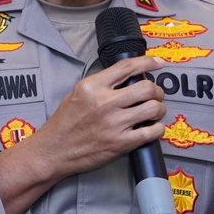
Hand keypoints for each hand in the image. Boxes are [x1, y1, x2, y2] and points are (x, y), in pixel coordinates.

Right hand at [38, 55, 166, 175]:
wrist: (54, 151)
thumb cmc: (65, 123)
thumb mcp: (77, 93)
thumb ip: (100, 83)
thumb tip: (127, 77)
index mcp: (93, 86)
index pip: (127, 67)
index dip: (148, 62)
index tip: (158, 63)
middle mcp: (105, 103)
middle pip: (146, 87)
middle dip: (157, 90)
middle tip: (155, 95)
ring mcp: (114, 124)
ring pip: (153, 108)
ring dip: (159, 109)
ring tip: (154, 112)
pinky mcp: (121, 143)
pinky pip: (152, 132)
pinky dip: (157, 129)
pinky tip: (152, 128)